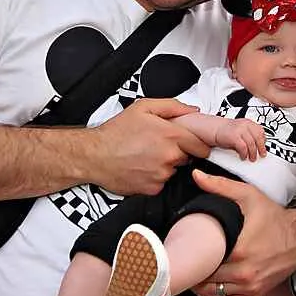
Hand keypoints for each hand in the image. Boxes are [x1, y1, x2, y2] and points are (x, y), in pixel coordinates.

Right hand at [88, 98, 211, 194]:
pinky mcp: (153, 189)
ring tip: (146, 155)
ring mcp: (162, 175)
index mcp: (171, 135)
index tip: (191, 143)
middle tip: (159, 145)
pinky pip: (162, 182)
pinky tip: (141, 167)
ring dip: (165, 164)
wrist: (94, 155)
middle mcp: (169, 157)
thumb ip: (173, 106)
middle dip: (178, 152)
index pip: (202, 145)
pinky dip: (155, 176)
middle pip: (188, 157)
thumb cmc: (116, 132)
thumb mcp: (143, 107)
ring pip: (174, 170)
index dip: (197, 143)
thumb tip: (193, 111)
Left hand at [189, 169, 295, 295]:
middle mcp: (245, 273)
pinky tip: (207, 289)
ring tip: (193, 272)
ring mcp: (251, 286)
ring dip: (201, 287)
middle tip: (184, 261)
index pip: (204, 261)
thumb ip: (220, 186)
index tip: (182, 249)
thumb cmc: (274, 217)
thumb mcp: (248, 196)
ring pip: (214, 295)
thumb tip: (196, 176)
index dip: (190, 256)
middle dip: (194, 270)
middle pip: (206, 279)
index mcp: (239, 251)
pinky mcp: (256, 294)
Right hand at [216, 118, 266, 161]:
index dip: (264, 140)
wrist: (214, 129)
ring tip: (251, 158)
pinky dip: (244, 153)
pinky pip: (243, 147)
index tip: (264, 147)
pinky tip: (243, 156)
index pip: (261, 131)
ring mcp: (239, 130)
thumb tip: (258, 146)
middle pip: (258, 137)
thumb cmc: (227, 131)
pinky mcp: (234, 137)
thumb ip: (249, 135)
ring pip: (251, 143)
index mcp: (248, 122)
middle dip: (261, 148)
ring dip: (252, 153)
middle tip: (261, 154)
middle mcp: (245, 125)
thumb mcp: (241, 130)